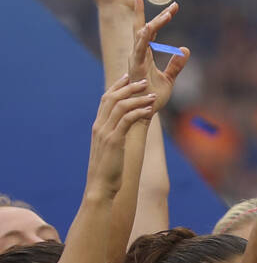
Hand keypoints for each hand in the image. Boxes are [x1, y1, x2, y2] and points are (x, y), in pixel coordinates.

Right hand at [87, 75, 156, 194]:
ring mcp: (105, 133)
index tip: (127, 77)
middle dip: (127, 87)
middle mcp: (99, 126)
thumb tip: (124, 131)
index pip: (105, 100)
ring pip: (119, 107)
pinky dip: (138, 112)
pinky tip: (148, 110)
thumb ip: (115, 136)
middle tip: (142, 80)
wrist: (101, 185)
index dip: (116, 87)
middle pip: (111, 98)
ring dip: (136, 98)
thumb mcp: (111, 148)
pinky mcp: (114, 141)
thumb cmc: (109, 169)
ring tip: (150, 95)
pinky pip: (126, 121)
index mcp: (98, 126)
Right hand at [128, 0, 188, 112]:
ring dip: (153, 24)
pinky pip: (139, 50)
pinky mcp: (136, 67)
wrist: (144, 112)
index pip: (152, 31)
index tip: (174, 7)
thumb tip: (185, 49)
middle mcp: (138, 54)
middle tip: (166, 3)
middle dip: (151, 14)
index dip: (163, 18)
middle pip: (144, 28)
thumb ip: (176, 64)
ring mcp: (135, 60)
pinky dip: (142, 39)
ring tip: (167, 14)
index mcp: (145, 54)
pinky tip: (146, 29)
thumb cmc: (153, 97)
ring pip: (142, 37)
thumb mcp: (170, 78)